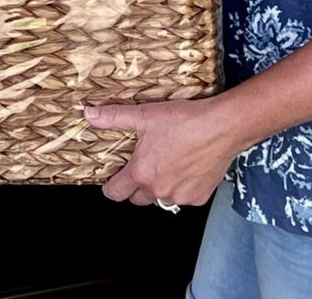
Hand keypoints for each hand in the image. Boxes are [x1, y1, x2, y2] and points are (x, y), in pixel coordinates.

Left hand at [85, 97, 237, 208]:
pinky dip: (182, 186)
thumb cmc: (184, 120)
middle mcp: (158, 190)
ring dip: (160, 187)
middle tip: (143, 165)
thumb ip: (114, 117)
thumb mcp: (145, 115)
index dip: (111, 187)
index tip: (113, 179)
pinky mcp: (199, 197)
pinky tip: (187, 166)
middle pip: (138, 198)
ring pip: (161, 198)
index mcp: (141, 173)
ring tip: (167, 163)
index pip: (115, 193)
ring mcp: (179, 196)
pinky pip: (183, 197)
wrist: (222, 127)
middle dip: (136, 186)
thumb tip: (89, 114)